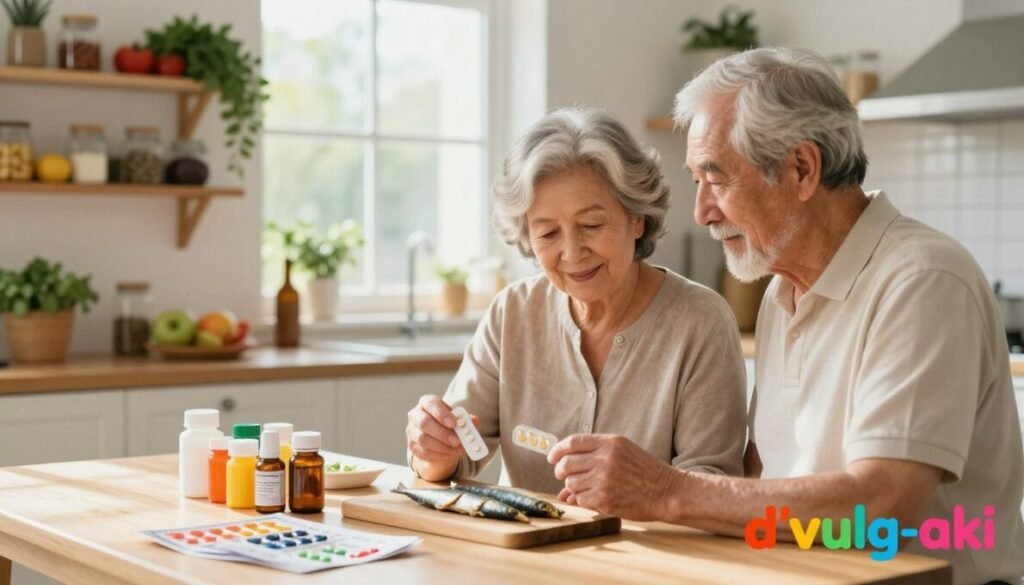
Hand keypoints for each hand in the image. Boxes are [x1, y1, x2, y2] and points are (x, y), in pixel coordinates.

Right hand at [406, 395, 477, 477]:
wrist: (439, 442)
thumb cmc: (449, 426)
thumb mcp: (459, 420)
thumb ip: (467, 420)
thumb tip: (474, 422)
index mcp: (427, 403)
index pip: (431, 404)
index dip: (442, 414)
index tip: (454, 424)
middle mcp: (416, 415)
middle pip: (424, 422)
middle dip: (442, 433)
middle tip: (457, 441)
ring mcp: (412, 431)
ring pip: (423, 439)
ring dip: (442, 446)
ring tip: (457, 449)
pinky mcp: (412, 446)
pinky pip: (423, 452)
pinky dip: (439, 455)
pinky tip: (450, 454)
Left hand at [547, 434, 679, 520]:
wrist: (667, 492)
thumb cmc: (645, 472)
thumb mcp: (623, 453)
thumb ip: (595, 458)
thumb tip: (566, 476)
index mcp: (611, 442)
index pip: (573, 442)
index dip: (558, 450)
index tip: (552, 457)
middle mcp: (606, 458)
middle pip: (567, 463)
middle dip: (561, 471)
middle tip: (563, 475)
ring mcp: (604, 479)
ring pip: (571, 483)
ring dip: (574, 487)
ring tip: (588, 487)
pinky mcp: (605, 498)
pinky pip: (580, 499)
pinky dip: (583, 500)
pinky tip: (596, 498)